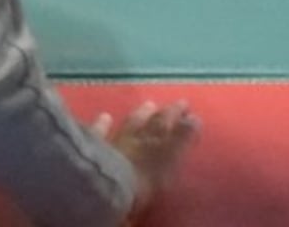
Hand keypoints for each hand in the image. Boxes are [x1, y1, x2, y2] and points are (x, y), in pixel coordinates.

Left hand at [96, 101, 199, 218]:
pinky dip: (102, 124)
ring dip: (141, 113)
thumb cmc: (141, 185)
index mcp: (161, 147)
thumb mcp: (169, 165)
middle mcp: (140, 138)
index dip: (186, 124)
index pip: (178, 133)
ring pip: (132, 123)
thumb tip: (195, 120)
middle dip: (169, 113)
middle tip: (180, 103)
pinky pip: (99, 132)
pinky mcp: (94, 145)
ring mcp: (117, 140)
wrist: (104, 185)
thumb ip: (181, 140)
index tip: (194, 115)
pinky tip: (105, 116)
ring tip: (149, 105)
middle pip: (157, 123)